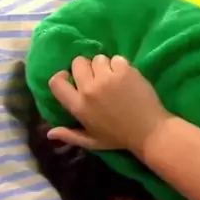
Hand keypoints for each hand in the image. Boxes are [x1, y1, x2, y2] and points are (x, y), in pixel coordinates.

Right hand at [47, 55, 170, 152]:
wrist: (149, 131)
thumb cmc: (119, 137)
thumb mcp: (92, 141)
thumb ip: (70, 135)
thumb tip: (50, 132)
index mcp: (78, 107)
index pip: (56, 82)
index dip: (62, 76)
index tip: (71, 78)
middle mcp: (89, 90)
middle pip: (77, 63)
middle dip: (86, 68)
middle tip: (97, 78)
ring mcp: (107, 78)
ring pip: (98, 58)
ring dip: (104, 66)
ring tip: (113, 78)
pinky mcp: (125, 71)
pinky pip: (116, 58)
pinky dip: (120, 66)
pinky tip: (126, 78)